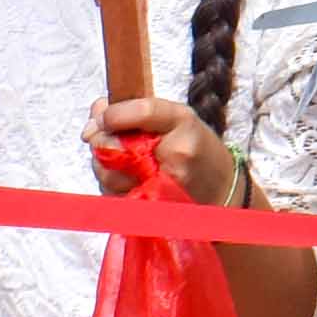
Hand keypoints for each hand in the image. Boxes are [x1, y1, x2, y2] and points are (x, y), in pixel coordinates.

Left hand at [93, 91, 240, 213]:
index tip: (104, 117)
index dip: (113, 114)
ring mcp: (164, 184)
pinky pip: (114, 195)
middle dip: (100, 143)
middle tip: (102, 139)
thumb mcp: (173, 117)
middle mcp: (176, 152)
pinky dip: (111, 185)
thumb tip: (95, 114)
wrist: (220, 187)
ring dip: (103, 166)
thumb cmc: (195, 147)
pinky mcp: (153, 206)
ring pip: (109, 174)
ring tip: (119, 160)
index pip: (142, 110)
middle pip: (115, 146)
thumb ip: (133, 110)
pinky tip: (126, 179)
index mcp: (182, 122)